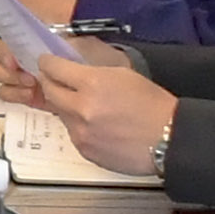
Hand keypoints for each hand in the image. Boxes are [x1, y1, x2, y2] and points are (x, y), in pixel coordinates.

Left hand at [21, 51, 177, 177]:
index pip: (55, 69)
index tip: (46, 62)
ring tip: (84, 104)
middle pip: (49, 92)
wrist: (168, 138)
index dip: (47, 63)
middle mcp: (81, 109)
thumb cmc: (152, 104)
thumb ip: (93, 74)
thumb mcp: (124, 75)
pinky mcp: (84, 151)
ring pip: (60, 114)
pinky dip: (78, 126)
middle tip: (53, 79)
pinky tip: (96, 124)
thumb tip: (71, 72)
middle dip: (49, 83)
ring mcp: (80, 133)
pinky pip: (73, 133)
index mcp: (92, 84)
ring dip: (66, 106)